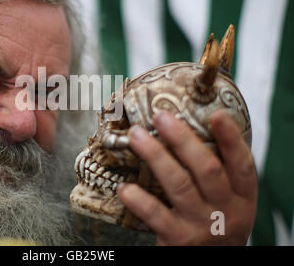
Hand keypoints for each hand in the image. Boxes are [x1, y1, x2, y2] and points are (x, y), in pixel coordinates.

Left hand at [117, 110, 257, 244]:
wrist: (212, 263)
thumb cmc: (215, 222)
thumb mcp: (227, 200)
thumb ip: (215, 173)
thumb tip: (185, 128)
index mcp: (242, 196)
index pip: (243, 164)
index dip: (230, 139)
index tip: (215, 115)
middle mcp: (226, 210)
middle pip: (207, 169)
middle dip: (182, 139)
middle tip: (160, 116)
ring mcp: (201, 225)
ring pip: (179, 185)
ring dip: (156, 156)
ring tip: (136, 136)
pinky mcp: (178, 239)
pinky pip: (156, 214)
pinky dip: (139, 199)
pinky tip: (124, 186)